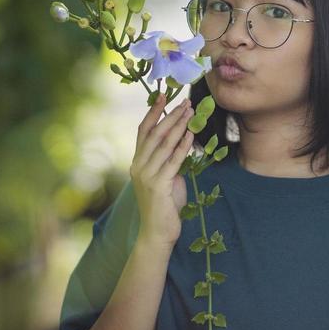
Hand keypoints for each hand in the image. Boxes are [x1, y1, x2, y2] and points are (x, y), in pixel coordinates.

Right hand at [130, 93, 194, 248]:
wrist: (157, 233)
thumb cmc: (164, 206)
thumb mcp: (165, 178)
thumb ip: (168, 161)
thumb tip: (181, 144)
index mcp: (137, 163)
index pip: (143, 131)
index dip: (152, 112)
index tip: (163, 96)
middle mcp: (138, 167)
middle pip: (154, 133)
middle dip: (170, 115)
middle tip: (184, 101)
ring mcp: (146, 176)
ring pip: (164, 144)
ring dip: (179, 126)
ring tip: (190, 112)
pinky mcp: (158, 185)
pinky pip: (173, 160)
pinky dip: (183, 145)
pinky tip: (191, 134)